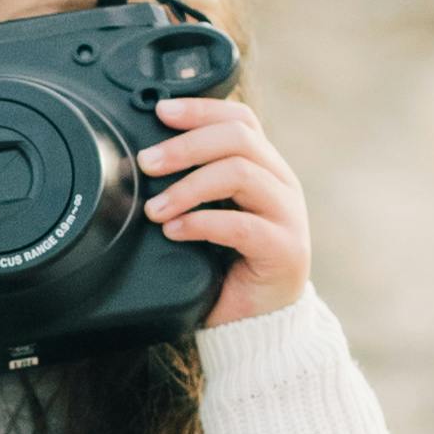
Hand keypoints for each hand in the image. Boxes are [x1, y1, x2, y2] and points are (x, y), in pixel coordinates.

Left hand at [142, 90, 310, 321]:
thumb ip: (194, 184)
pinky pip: (241, 225)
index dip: (201, 110)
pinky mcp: (284, 250)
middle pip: (238, 138)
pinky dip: (201, 223)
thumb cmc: (226, 268)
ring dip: (188, 187)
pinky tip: (175, 231)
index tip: (161, 111)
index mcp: (265, 169)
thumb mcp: (210, 215)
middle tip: (147, 163)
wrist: (256, 323)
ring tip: (154, 208)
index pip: (240, 119)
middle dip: (185, 146)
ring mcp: (287, 216)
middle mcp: (281, 184)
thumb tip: (146, 159)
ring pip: (240, 174)